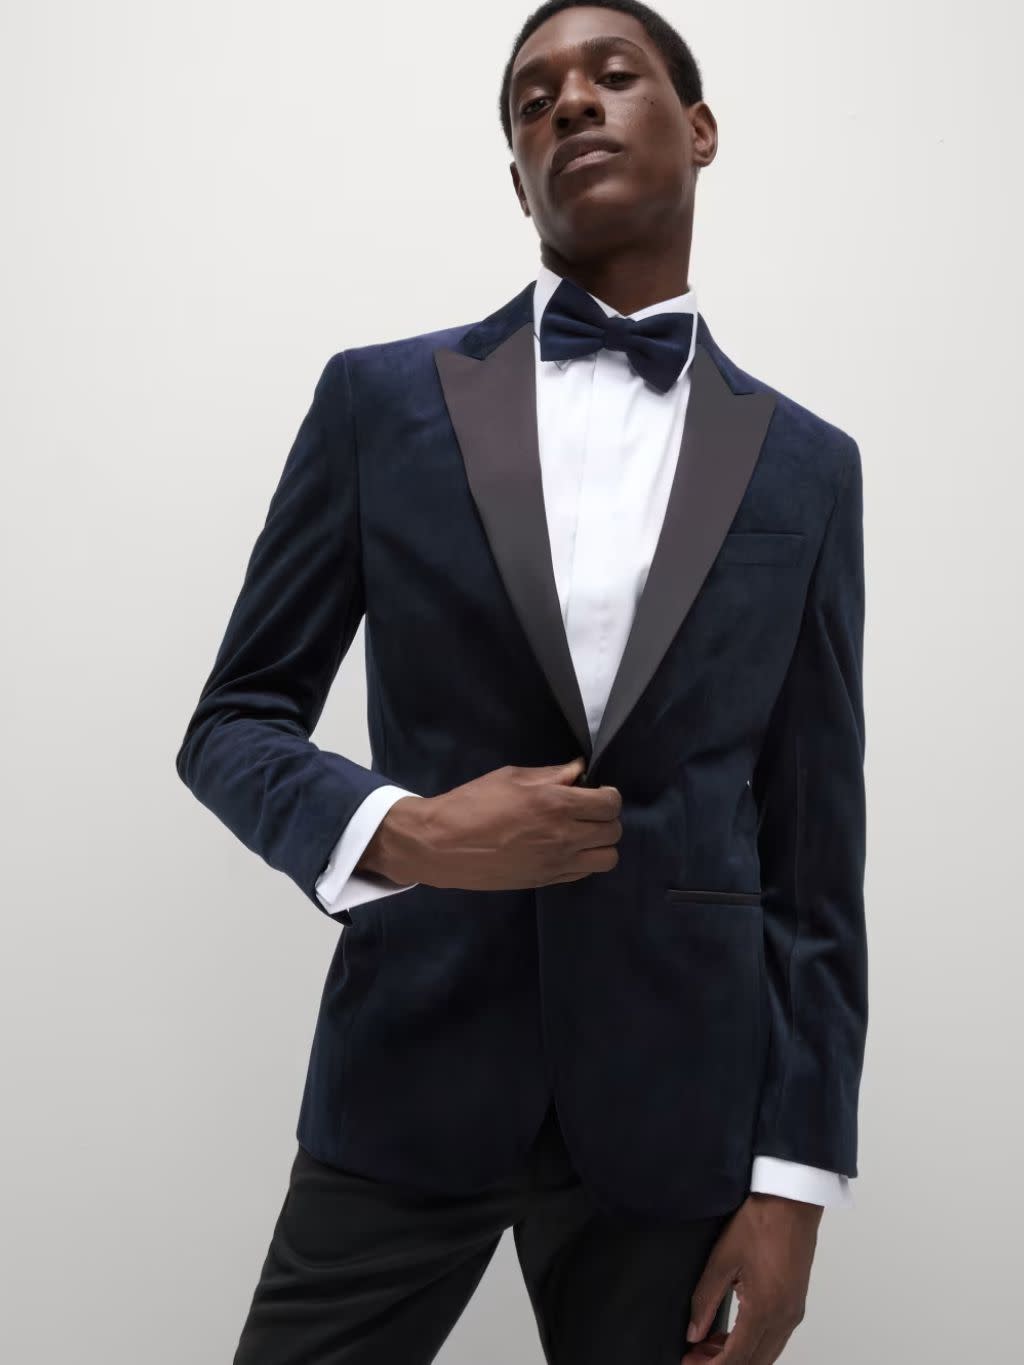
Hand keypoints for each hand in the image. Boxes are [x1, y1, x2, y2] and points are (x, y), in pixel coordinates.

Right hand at [361, 757, 621, 891]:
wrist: (442, 845)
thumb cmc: (473, 802)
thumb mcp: (511, 776)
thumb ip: (552, 774)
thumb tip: (580, 770)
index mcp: (556, 804)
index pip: (610, 803)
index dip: (608, 795)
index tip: (596, 791)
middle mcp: (564, 836)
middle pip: (613, 831)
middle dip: (605, 817)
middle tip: (586, 810)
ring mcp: (557, 863)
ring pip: (607, 858)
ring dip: (600, 843)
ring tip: (581, 832)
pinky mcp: (547, 881)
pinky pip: (585, 873)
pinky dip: (584, 860)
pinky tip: (565, 848)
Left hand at [682, 1192, 821, 1361]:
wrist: (792, 1201)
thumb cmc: (761, 1222)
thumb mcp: (722, 1259)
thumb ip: (705, 1299)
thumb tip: (693, 1332)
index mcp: (764, 1309)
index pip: (737, 1358)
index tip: (689, 1364)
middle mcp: (784, 1318)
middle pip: (753, 1362)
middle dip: (722, 1364)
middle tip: (694, 1357)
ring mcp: (793, 1312)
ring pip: (765, 1353)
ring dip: (738, 1356)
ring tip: (707, 1345)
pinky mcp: (796, 1304)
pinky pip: (774, 1338)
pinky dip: (752, 1343)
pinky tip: (731, 1333)